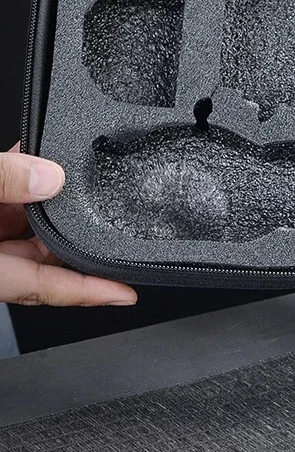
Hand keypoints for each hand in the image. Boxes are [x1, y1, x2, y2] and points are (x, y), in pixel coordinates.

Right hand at [1, 143, 136, 306]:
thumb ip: (3, 182)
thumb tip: (51, 178)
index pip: (44, 287)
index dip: (88, 291)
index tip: (126, 294)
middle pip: (46, 254)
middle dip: (83, 236)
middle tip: (121, 223)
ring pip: (33, 223)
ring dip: (58, 197)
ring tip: (83, 178)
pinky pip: (15, 198)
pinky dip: (32, 177)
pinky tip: (46, 157)